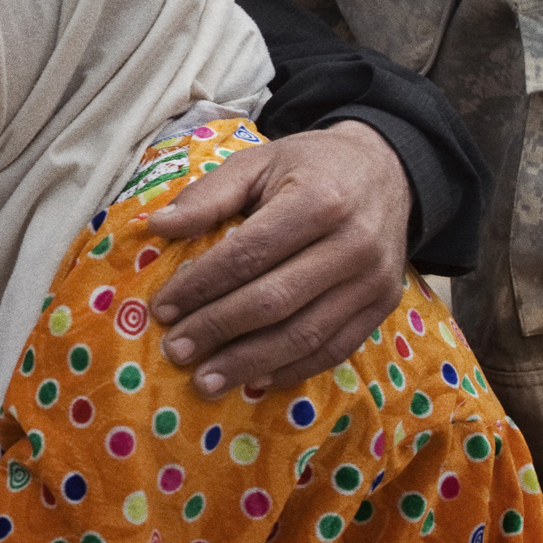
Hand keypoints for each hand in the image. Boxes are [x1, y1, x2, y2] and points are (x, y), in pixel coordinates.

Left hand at [146, 121, 411, 392]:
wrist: (386, 170)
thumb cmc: (309, 167)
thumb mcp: (258, 162)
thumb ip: (209, 195)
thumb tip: (157, 227)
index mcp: (318, 199)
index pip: (248, 254)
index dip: (201, 285)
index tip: (162, 308)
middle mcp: (353, 243)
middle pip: (274, 300)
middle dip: (218, 329)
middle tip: (176, 350)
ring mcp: (373, 280)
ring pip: (304, 334)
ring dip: (249, 363)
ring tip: (205, 380)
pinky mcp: (383, 306)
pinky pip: (335, 349)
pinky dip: (292, 369)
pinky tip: (255, 379)